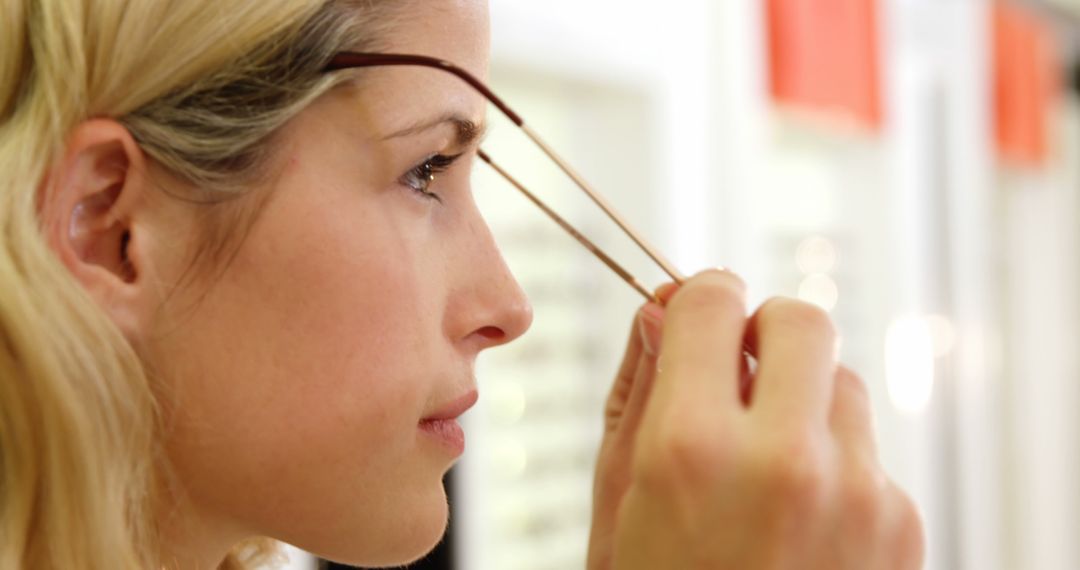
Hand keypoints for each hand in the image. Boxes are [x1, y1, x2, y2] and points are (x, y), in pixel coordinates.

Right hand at [587, 270, 923, 569]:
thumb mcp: (618, 502)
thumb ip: (637, 394)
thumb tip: (659, 312)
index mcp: (691, 451)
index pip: (712, 302)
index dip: (698, 298)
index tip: (697, 314)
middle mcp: (785, 461)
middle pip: (801, 319)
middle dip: (763, 330)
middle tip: (738, 369)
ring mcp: (857, 493)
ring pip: (840, 383)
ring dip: (801, 400)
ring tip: (766, 465)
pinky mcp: (901, 524)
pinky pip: (868, 451)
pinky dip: (834, 464)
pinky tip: (800, 520)